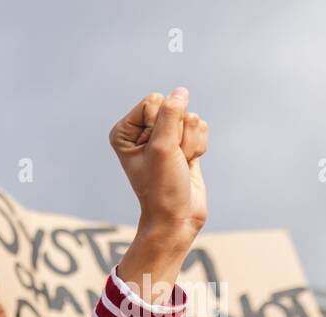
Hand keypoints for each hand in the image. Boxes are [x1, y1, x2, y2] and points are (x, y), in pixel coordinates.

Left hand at [111, 87, 207, 239]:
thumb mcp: (162, 148)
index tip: (156, 151)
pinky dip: (199, 146)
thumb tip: (181, 91)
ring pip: (190, 118)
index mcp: (124, 131)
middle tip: (171, 160)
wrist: (177, 216)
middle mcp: (142, 131)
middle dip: (178, 134)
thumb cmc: (162, 186)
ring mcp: (164, 137)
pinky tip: (189, 163)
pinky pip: (201, 127)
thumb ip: (171, 114)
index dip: (161, 125)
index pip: (153, 101)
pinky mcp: (183, 142)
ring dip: (190, 143)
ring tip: (179, 163)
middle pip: (174, 107)